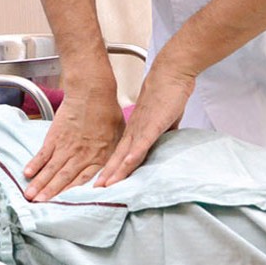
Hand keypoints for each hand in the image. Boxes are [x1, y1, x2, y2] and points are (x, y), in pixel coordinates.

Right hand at [24, 93, 124, 200]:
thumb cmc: (107, 113)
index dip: (72, 194)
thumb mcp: (118, 138)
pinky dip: (35, 163)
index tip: (64, 206)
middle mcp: (81, 154)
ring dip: (40, 183)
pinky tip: (27, 173)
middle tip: (39, 206)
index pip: (84, 180)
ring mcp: (66, 146)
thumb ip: (111, 157)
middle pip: (64, 178)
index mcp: (98, 157)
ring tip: (30, 195)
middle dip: (51, 193)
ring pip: (52, 168)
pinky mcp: (55, 136)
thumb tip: (110, 174)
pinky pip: (43, 152)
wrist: (92, 92)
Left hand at [94, 61, 195, 186]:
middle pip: (116, 158)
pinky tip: (125, 167)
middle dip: (106, 175)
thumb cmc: (168, 94)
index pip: (120, 155)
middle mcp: (134, 132)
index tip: (103, 182)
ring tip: (104, 186)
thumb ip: (160, 132)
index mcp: (135, 131)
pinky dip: (132, 156)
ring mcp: (141, 129)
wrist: (171, 73)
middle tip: (95, 190)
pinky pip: (141, 144)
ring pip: (125, 155)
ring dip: (115, 171)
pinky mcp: (151, 126)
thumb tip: (164, 140)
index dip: (111, 169)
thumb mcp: (163, 119)